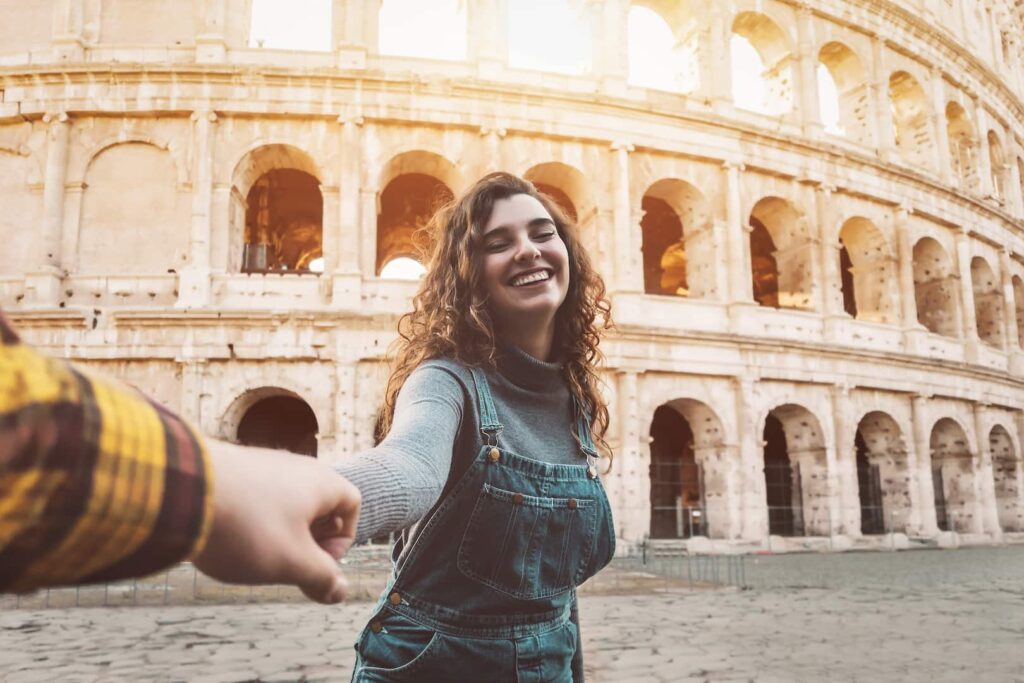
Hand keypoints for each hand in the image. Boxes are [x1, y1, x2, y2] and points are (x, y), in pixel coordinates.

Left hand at [193, 439, 360, 603]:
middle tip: (287, 566)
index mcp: (320, 482)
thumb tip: (340, 592)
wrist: (181, 491)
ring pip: (285, 504)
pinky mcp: (233, 469)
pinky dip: (252, 521)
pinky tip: (229, 538)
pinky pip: (256, 498)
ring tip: (254, 555)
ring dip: (279, 533)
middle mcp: (295, 466)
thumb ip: (322, 578)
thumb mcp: (292, 562)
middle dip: (309, 541)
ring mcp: (262, 464)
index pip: (352, 504)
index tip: (319, 563)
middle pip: (318, 506)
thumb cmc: (246, 527)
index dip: (344, 539)